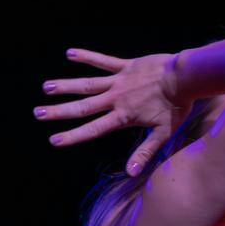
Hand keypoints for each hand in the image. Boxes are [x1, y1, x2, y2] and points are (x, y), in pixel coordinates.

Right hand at [36, 48, 185, 175]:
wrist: (186, 78)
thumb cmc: (177, 107)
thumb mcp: (164, 133)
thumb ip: (145, 152)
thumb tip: (131, 173)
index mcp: (123, 116)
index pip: (94, 129)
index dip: (73, 136)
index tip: (54, 140)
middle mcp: (116, 98)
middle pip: (83, 107)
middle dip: (59, 111)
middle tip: (38, 113)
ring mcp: (119, 81)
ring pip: (87, 84)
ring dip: (66, 85)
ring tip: (46, 87)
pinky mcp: (125, 65)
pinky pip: (103, 60)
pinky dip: (87, 56)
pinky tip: (69, 53)